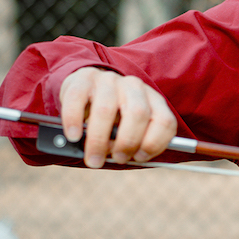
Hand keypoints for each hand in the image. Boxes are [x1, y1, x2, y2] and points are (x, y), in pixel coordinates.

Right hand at [58, 67, 177, 167]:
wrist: (87, 89)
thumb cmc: (112, 119)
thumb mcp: (129, 129)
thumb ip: (134, 144)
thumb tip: (124, 159)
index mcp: (152, 100)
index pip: (164, 121)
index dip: (155, 143)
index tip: (140, 157)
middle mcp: (134, 87)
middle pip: (138, 113)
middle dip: (128, 142)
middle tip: (118, 158)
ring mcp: (109, 81)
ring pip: (106, 109)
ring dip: (99, 140)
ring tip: (93, 158)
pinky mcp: (83, 79)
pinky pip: (77, 99)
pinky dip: (74, 121)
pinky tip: (74, 136)